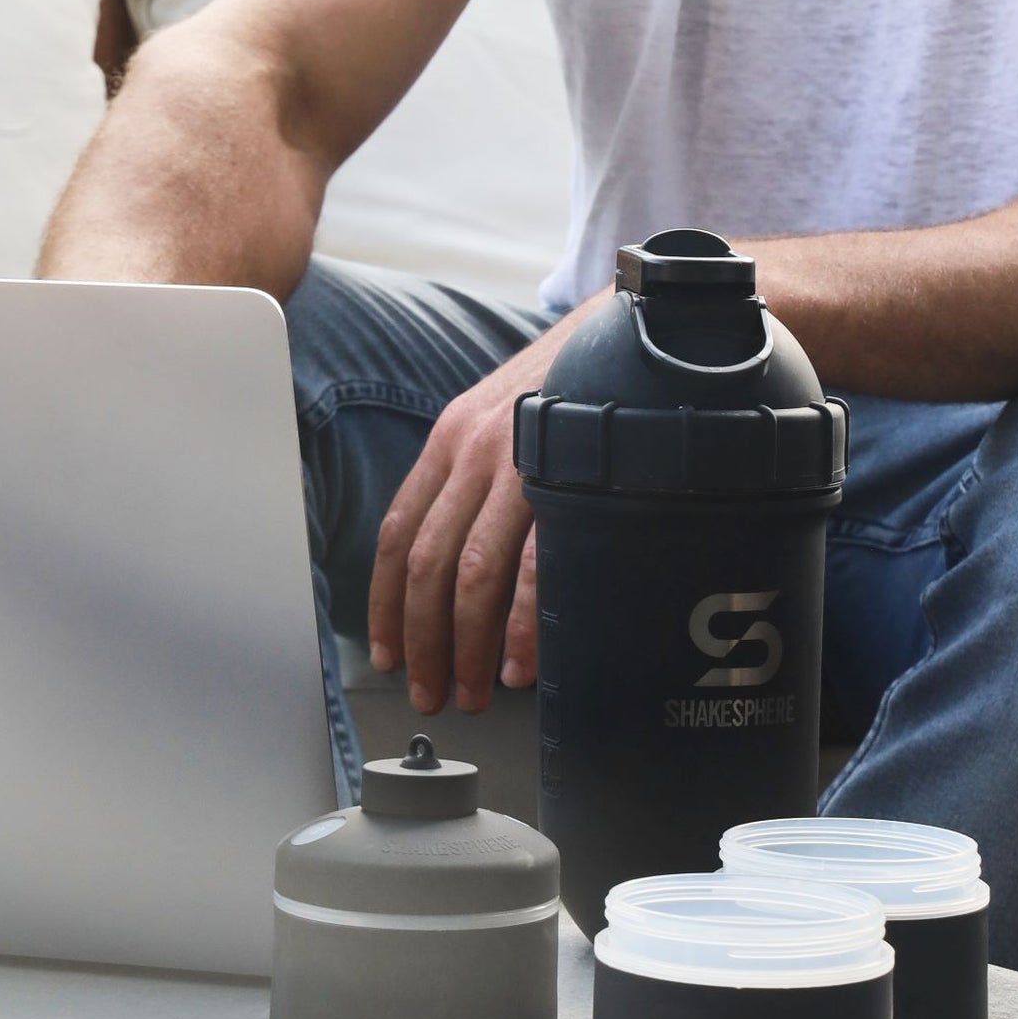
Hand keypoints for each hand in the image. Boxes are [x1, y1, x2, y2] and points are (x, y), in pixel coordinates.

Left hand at [367, 297, 600, 713]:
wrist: (630, 326)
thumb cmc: (571, 383)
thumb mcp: (505, 418)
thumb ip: (476, 476)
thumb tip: (456, 562)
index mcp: (451, 439)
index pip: (399, 533)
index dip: (386, 603)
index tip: (389, 653)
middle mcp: (474, 450)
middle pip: (427, 564)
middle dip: (424, 641)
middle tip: (433, 692)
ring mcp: (521, 462)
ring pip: (472, 573)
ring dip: (468, 645)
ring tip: (475, 691)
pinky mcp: (568, 474)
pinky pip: (536, 565)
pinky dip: (525, 625)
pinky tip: (523, 662)